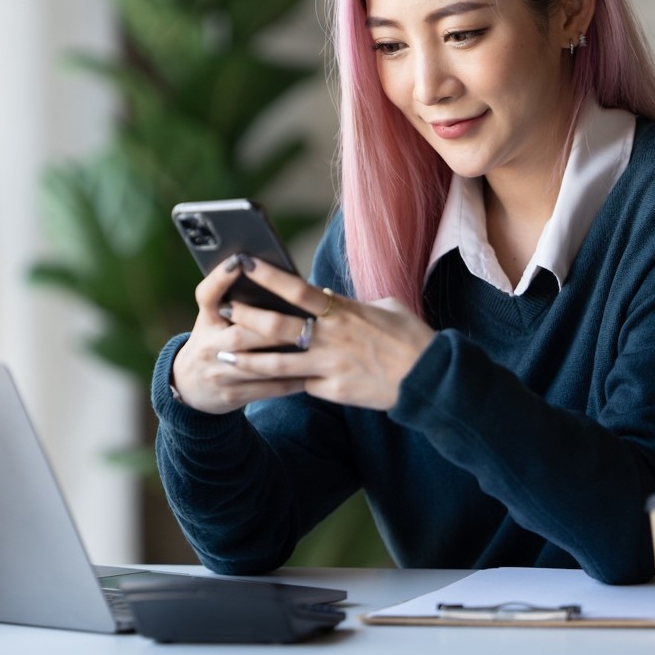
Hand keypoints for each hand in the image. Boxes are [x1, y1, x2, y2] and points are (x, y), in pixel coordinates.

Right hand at [169, 254, 310, 413]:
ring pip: (255, 365)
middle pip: (239, 334)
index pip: (207, 295)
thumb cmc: (214, 341)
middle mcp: (208, 345)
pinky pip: (265, 389)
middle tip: (301, 316)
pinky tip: (311, 374)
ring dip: (286, 356)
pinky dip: (289, 382)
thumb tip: (275, 277)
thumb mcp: (214, 320)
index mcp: (206, 320)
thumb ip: (237, 303)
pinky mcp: (230, 395)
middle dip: (270, 326)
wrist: (188, 386)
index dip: (220, 278)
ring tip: (314, 346)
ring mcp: (218, 373)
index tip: (239, 260)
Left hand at [185, 257, 435, 411]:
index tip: (246, 263)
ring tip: (224, 352)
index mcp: (344, 312)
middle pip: (278, 326)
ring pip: (278, 363)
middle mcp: (331, 338)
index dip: (269, 276)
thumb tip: (329, 297)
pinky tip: (262, 381)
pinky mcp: (333, 391)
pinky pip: (301, 385)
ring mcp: (330, 367)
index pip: (298, 290)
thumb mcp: (386, 306)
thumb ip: (352, 302)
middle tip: (224, 310)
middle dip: (247, 317)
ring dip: (248, 357)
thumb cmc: (411, 337)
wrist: (429, 379)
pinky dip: (284, 382)